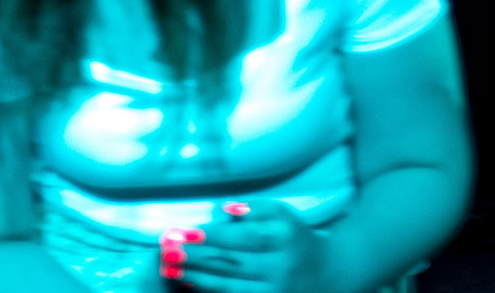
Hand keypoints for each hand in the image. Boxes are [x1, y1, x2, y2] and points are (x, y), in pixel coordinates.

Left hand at [167, 201, 325, 292]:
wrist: (328, 272)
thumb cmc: (295, 237)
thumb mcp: (282, 215)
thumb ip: (254, 209)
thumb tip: (222, 209)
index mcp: (284, 238)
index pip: (243, 237)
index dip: (212, 236)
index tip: (182, 232)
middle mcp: (281, 267)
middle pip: (232, 262)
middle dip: (195, 257)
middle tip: (166, 250)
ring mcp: (275, 291)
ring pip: (230, 285)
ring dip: (196, 277)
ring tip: (168, 268)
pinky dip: (210, 291)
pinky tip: (189, 284)